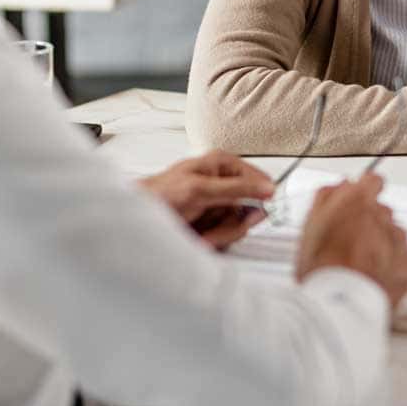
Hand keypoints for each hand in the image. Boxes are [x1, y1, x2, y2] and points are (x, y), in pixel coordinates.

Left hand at [140, 151, 273, 249]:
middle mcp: (224, 183)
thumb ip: (237, 188)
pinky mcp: (212, 223)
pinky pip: (226, 236)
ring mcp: (218, 204)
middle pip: (249, 209)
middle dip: (231, 224)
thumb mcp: (201, 189)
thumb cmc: (161, 195)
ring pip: (238, 226)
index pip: (259, 180)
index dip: (259, 199)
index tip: (255, 213)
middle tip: (213, 230)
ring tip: (199, 235)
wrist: (138, 219)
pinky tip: (197, 238)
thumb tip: (268, 188)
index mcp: (223, 164)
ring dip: (219, 235)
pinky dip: (212, 241)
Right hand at [296, 173, 406, 310]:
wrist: (340, 304)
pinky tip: (374, 274)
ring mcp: (397, 239)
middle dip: (370, 222)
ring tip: (361, 263)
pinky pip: (404, 255)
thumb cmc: (321, 269)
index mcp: (357, 201)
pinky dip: (393, 263)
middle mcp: (382, 216)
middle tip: (352, 242)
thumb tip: (338, 186)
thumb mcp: (310, 226)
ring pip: (393, 233)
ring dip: (382, 243)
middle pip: (382, 211)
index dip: (366, 190)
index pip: (373, 181)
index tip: (360, 199)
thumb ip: (326, 198)